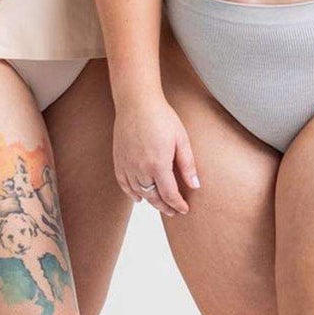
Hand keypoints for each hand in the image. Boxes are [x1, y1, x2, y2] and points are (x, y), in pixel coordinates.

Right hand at [113, 94, 198, 215]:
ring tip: (160, 205)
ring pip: (138, 192)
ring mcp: (127, 165)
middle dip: (165, 206)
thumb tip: (195, 185)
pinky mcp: (118, 159)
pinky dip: (131, 193)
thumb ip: (187, 165)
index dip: (178, 204)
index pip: (169, 194)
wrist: (137, 102)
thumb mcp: (181, 140)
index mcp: (158, 165)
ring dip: (150, 201)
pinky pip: (123, 183)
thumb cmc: (161, 117)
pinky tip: (138, 198)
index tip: (184, 209)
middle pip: (153, 197)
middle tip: (174, 211)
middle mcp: (140, 169)